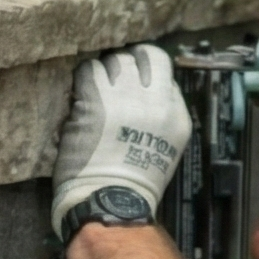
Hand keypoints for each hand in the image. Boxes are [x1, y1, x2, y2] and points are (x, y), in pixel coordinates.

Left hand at [51, 44, 191, 239]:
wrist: (109, 201)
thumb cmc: (131, 184)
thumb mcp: (164, 149)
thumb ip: (161, 117)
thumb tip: (144, 92)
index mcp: (176, 116)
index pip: (166, 74)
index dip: (147, 74)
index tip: (134, 81)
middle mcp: (156, 103)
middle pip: (145, 58)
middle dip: (128, 65)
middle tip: (114, 80)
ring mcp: (126, 99)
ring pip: (116, 60)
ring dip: (105, 71)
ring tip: (97, 88)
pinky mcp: (96, 101)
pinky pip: (90, 69)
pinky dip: (84, 76)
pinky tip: (82, 91)